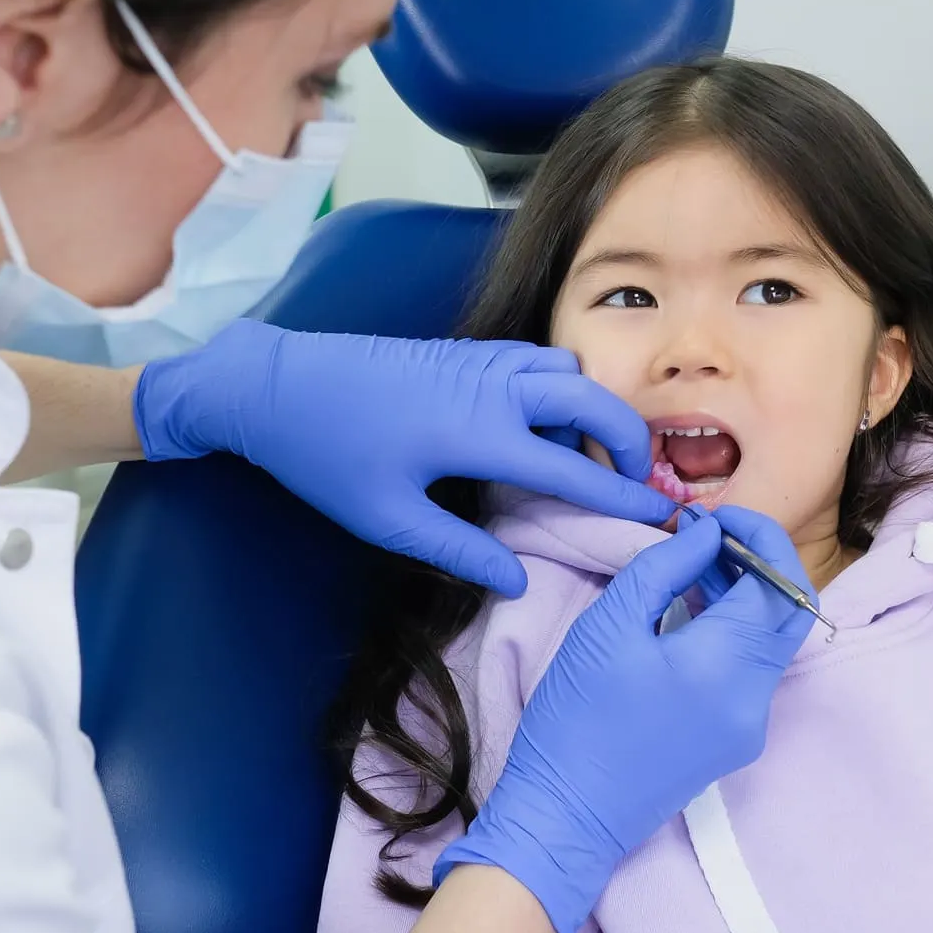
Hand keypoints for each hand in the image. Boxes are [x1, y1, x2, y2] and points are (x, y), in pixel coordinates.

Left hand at [133, 319, 671, 593]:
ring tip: (576, 455)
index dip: (621, 496)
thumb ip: (458, 550)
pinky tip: (532, 422)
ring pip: (565, 370)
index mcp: (479, 433)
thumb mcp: (387, 518)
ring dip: (588, 408)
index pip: (572, 470)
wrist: (274, 385)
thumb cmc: (326, 456)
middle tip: (628, 481)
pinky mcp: (461, 352)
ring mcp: (478, 361)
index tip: (659, 515)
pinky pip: (532, 358)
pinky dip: (555, 385)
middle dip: (624, 440)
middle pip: (591, 400)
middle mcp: (493, 388)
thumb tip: (518, 580)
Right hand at [435, 506, 815, 932]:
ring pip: (772, 640)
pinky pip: (750, 670)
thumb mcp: (608, 626)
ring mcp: (750, 725)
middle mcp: (755, 697)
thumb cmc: (576, 718)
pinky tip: (688, 612)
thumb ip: (664, 568)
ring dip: (745, 595)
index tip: (711, 516)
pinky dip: (733, 631)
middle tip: (710, 536)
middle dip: (761, 561)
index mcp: (728, 666)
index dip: (754, 535)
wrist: (565, 818)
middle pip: (791, 611)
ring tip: (690, 566)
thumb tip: (707, 534)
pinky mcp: (734, 741)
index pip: (778, 581)